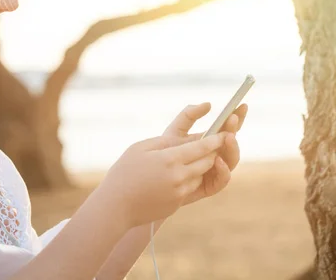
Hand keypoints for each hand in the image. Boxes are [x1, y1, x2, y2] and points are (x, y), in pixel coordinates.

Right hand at [101, 132, 232, 227]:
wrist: (116, 205)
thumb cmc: (124, 172)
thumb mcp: (140, 148)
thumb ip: (165, 141)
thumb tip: (186, 140)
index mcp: (169, 159)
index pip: (202, 146)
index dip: (214, 139)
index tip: (223, 133)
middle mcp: (179, 176)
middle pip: (207, 161)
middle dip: (212, 151)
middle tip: (212, 143)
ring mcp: (180, 192)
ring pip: (201, 175)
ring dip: (201, 165)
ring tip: (193, 157)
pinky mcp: (178, 203)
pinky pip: (191, 187)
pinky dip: (189, 179)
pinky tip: (177, 175)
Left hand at [163, 102, 247, 204]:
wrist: (151, 181)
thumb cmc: (162, 154)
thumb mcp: (174, 132)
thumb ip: (188, 116)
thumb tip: (208, 104)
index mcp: (210, 141)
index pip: (228, 128)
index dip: (237, 116)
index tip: (242, 105)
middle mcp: (216, 155)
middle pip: (232, 142)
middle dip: (234, 129)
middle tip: (232, 118)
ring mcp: (214, 171)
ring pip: (231, 160)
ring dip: (232, 148)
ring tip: (228, 137)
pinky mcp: (209, 186)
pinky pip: (222, 180)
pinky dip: (223, 170)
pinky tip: (218, 160)